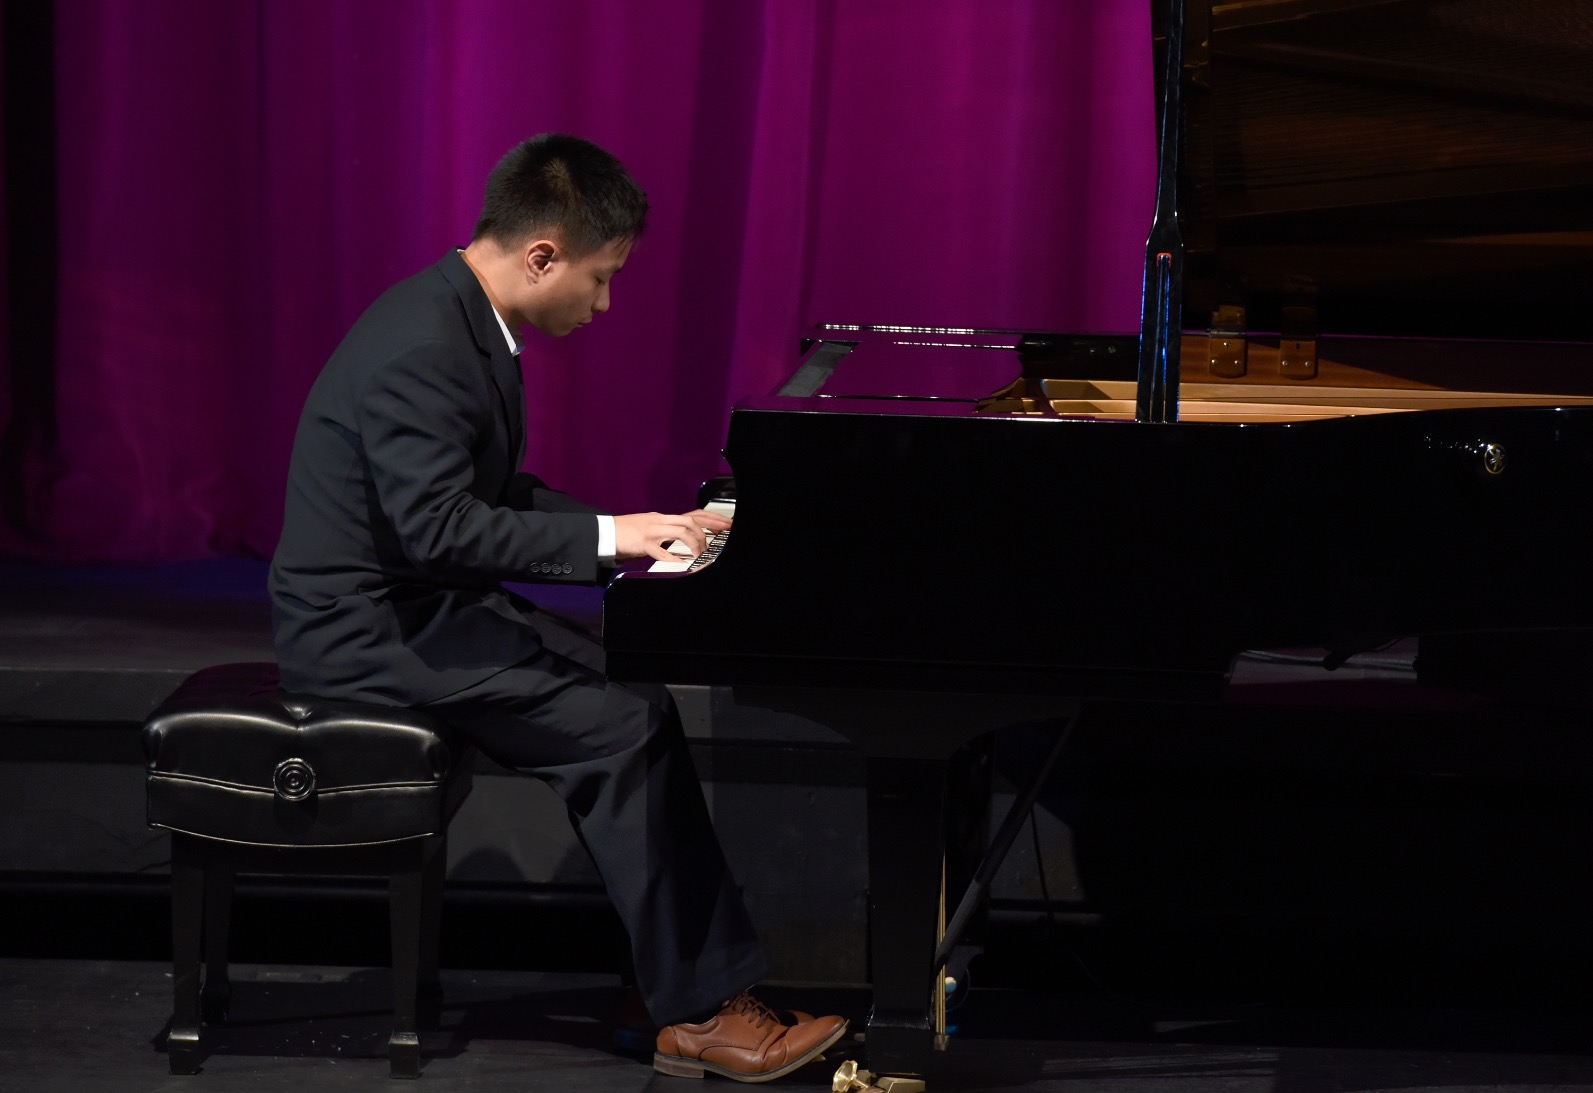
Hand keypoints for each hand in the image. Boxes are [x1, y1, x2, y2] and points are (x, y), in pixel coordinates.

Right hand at [613, 509, 732, 562]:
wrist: (603, 532)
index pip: (692, 514)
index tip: (727, 525)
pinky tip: (682, 563)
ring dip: (694, 544)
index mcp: (663, 518)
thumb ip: (665, 533)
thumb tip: (682, 543)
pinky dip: (674, 558)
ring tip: (699, 554)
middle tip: (723, 536)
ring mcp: (651, 531)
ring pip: (681, 531)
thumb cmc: (625, 533)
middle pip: (691, 520)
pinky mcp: (642, 543)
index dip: (712, 519)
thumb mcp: (649, 528)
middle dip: (710, 528)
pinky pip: (661, 551)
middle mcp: (660, 521)